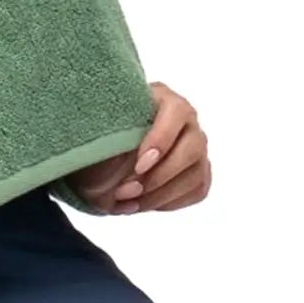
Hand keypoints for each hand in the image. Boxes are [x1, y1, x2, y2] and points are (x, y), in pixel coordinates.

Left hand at [64, 82, 211, 214]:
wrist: (111, 144)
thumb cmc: (107, 127)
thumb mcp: (105, 121)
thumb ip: (108, 127)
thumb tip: (103, 147)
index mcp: (166, 99)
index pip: (176, 113)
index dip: (161, 140)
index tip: (138, 165)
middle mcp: (188, 121)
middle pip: (192, 149)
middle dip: (159, 176)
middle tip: (128, 191)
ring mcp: (197, 148)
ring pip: (195, 174)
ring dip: (161, 195)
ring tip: (130, 203)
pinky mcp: (199, 172)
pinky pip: (196, 190)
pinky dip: (170, 202)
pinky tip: (144, 203)